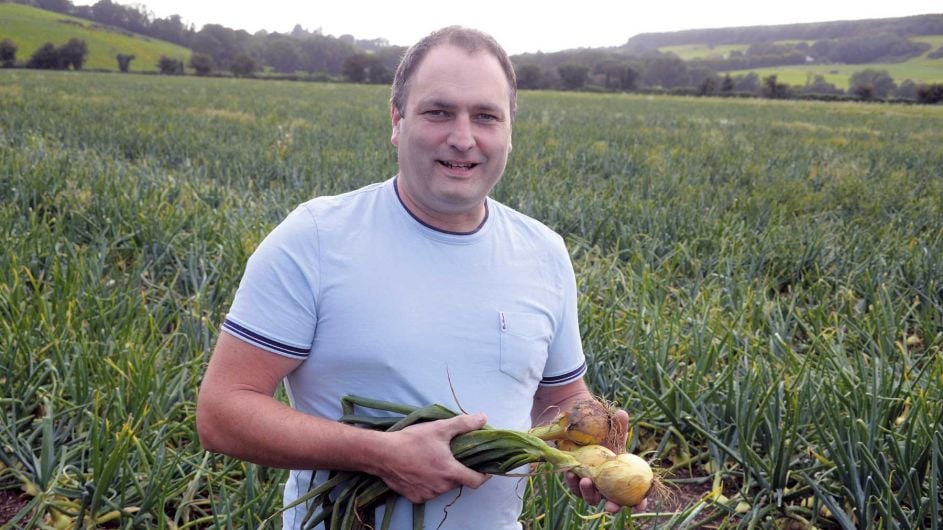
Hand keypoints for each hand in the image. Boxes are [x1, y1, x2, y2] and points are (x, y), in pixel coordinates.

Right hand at [374, 413, 489, 503]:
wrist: (382, 454)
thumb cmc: (412, 440)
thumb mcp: (440, 428)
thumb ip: (464, 424)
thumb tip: (484, 418)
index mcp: (450, 472)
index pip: (476, 481)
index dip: (483, 475)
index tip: (485, 468)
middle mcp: (441, 487)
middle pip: (458, 481)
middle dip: (458, 470)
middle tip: (451, 456)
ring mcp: (428, 495)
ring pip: (443, 487)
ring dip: (442, 477)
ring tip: (433, 461)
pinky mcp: (415, 498)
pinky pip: (428, 492)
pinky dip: (428, 483)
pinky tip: (421, 471)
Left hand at [564, 409, 648, 511]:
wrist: (579, 432)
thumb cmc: (601, 434)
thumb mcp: (611, 431)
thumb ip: (618, 425)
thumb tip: (621, 413)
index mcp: (623, 477)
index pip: (636, 496)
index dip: (640, 502)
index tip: (641, 504)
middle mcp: (609, 486)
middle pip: (613, 503)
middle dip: (613, 507)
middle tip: (610, 506)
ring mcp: (592, 486)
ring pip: (591, 498)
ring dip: (589, 493)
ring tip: (586, 481)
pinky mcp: (576, 482)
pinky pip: (574, 487)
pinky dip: (573, 482)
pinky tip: (572, 473)